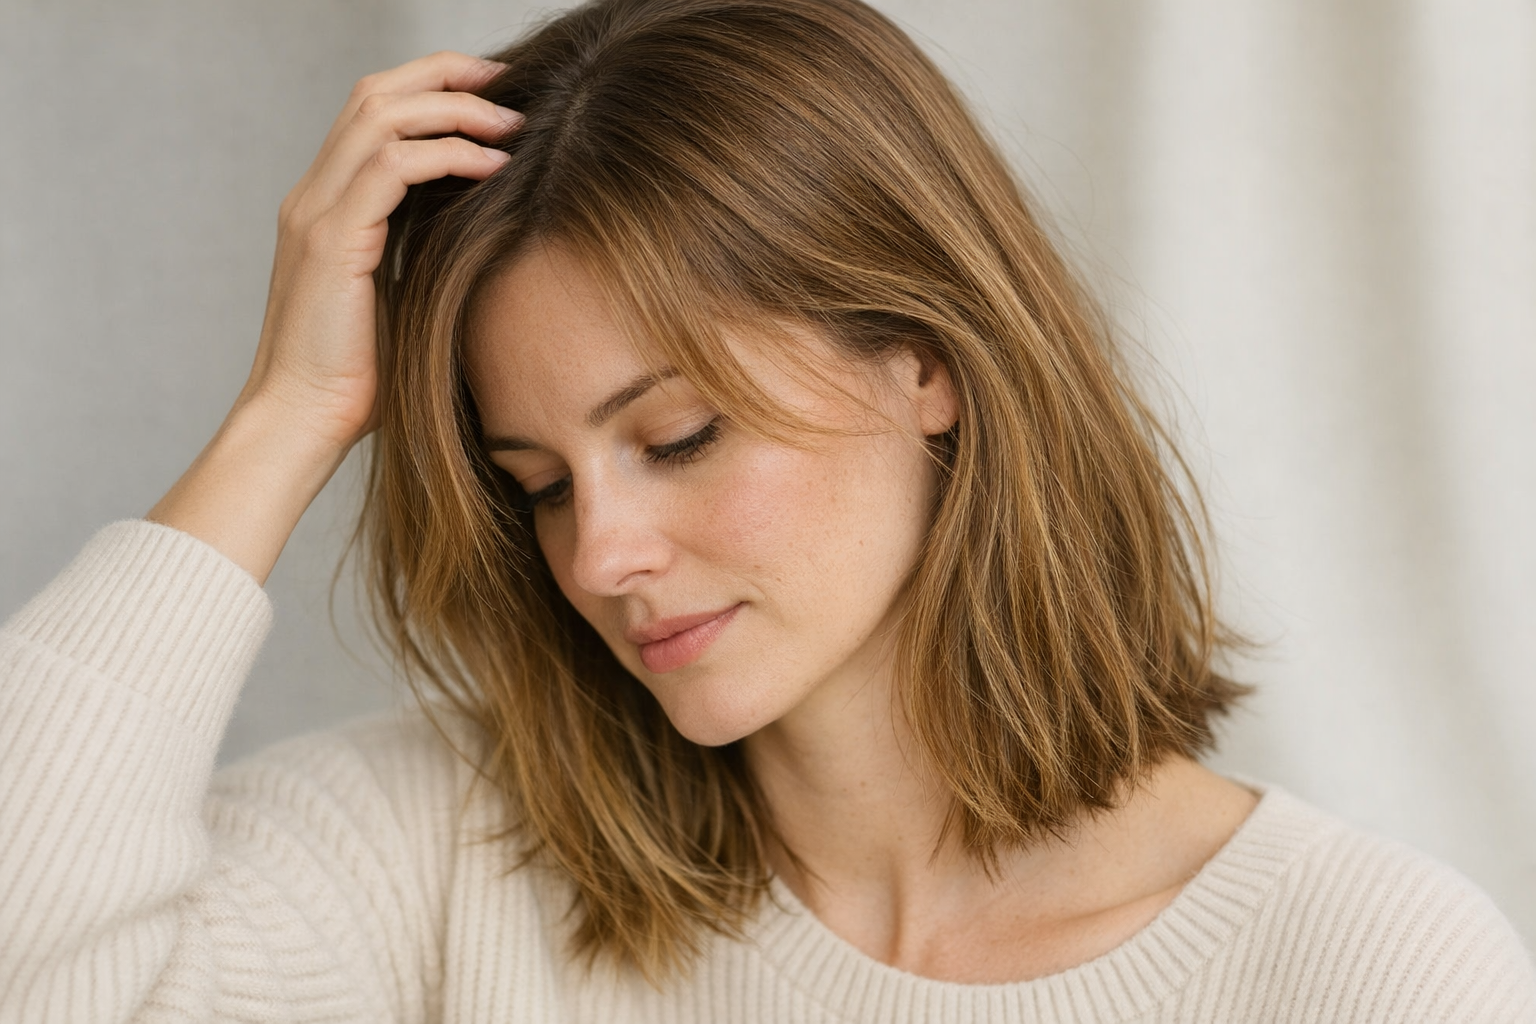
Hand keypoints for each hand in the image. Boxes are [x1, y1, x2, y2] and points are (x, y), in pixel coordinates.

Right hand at [148, 52, 519, 582]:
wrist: (302, 422)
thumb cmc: (358, 379)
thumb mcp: (401, 298)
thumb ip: (425, 251)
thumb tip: (488, 227)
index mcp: (326, 206)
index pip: (372, 112)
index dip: (432, 89)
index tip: (495, 96)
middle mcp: (313, 197)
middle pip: (374, 94)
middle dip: (446, 76)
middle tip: (509, 84)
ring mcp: (315, 213)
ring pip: (381, 115)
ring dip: (453, 109)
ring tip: (509, 123)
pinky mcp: (331, 241)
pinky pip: (391, 167)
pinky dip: (447, 154)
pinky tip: (493, 166)